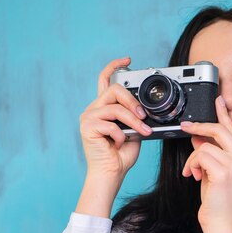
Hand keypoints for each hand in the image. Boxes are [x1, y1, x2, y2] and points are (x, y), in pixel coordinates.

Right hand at [79, 57, 151, 178]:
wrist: (112, 173)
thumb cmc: (121, 154)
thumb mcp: (133, 130)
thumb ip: (134, 115)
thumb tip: (144, 107)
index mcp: (103, 108)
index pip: (104, 80)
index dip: (115, 66)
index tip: (128, 60)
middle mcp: (93, 109)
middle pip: (114, 90)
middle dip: (133, 102)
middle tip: (144, 116)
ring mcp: (88, 117)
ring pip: (115, 108)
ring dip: (133, 121)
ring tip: (142, 131)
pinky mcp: (87, 127)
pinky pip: (111, 124)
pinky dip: (121, 135)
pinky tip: (119, 143)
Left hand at [180, 96, 231, 232]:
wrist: (222, 223)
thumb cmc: (218, 202)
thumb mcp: (212, 172)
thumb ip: (209, 154)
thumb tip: (198, 138)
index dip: (223, 113)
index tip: (217, 99)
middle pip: (220, 130)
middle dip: (199, 127)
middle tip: (186, 128)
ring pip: (205, 145)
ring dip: (193, 158)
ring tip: (193, 172)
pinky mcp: (225, 172)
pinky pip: (200, 155)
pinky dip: (192, 164)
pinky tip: (194, 176)